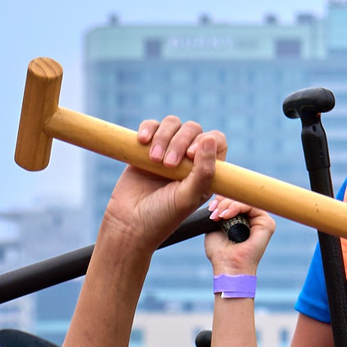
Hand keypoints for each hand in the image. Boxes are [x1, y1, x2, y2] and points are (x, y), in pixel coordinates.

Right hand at [99, 115, 222, 250]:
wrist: (129, 223)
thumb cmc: (163, 216)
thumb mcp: (188, 197)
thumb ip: (203, 171)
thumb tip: (210, 139)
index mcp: (205, 171)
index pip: (216, 142)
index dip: (207, 141)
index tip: (190, 155)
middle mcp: (188, 159)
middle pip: (193, 129)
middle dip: (180, 142)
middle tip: (168, 165)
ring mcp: (167, 151)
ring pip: (172, 124)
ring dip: (164, 137)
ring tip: (154, 160)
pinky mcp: (146, 148)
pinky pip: (151, 126)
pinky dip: (148, 129)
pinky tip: (142, 142)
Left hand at [202, 197, 272, 272]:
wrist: (228, 266)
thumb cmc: (220, 252)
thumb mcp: (215, 227)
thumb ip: (219, 212)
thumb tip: (219, 195)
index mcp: (243, 219)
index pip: (234, 200)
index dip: (222, 199)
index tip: (210, 208)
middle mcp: (254, 219)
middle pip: (239, 198)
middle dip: (223, 201)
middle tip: (213, 212)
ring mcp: (261, 220)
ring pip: (244, 200)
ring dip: (227, 204)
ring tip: (218, 216)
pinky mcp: (267, 223)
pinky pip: (251, 205)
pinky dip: (236, 207)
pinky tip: (226, 216)